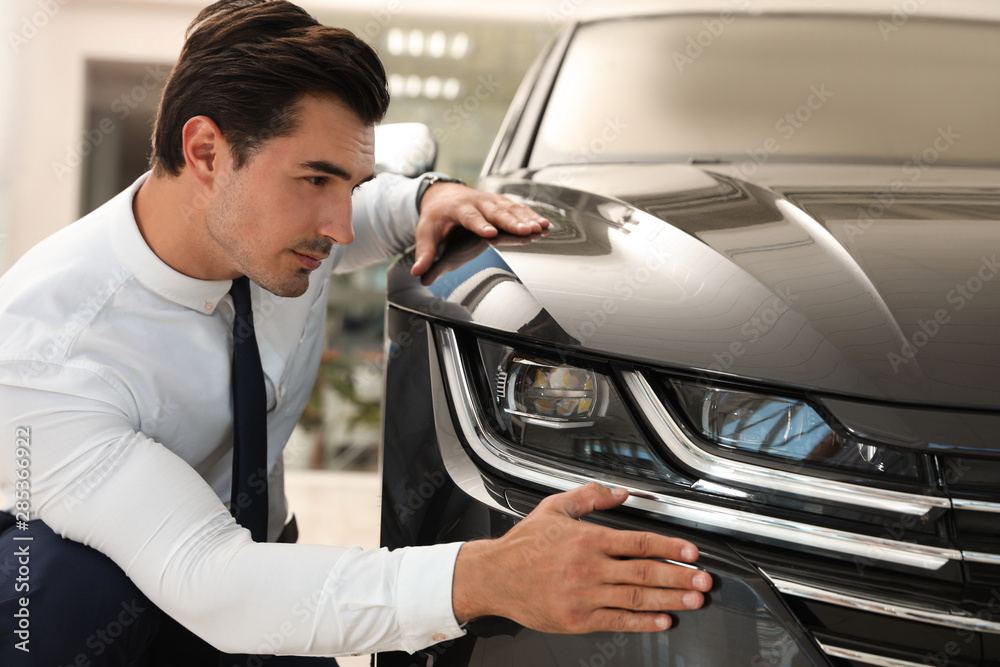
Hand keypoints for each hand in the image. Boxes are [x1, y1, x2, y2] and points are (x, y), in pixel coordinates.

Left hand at [411, 183, 548, 276]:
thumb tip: (418, 272)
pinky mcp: (501, 203)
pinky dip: (531, 215)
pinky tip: (545, 224)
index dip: (480, 225)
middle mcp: (478, 202)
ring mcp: (491, 201)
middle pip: (497, 212)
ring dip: (527, 218)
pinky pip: (518, 208)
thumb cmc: (436, 216)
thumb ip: (425, 253)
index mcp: (458, 208)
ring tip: (542, 228)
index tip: (490, 233)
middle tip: (527, 231)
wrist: (443, 193)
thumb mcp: (425, 232)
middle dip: (512, 221)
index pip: (470, 217)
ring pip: (511, 209)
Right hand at [451, 483, 712, 633]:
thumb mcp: (554, 508)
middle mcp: (589, 568)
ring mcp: (585, 596)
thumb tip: (620, 493)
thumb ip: (590, 497)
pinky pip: (618, 621)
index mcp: (587, 539)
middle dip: (679, 577)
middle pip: (644, 572)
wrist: (494, 577)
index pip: (639, 543)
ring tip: (693, 600)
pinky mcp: (578, 619)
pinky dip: (643, 622)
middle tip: (703, 580)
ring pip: (636, 598)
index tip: (691, 553)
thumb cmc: (523, 545)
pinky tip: (662, 621)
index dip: (670, 548)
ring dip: (669, 600)